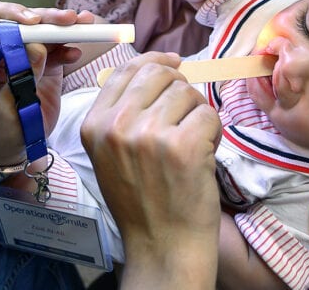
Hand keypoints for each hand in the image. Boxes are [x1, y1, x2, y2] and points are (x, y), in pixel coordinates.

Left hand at [0, 1, 88, 165]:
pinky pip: (60, 48)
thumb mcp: (6, 106)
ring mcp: (28, 53)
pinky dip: (70, 47)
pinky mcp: (47, 63)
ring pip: (45, 30)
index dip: (9, 13)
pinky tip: (76, 54)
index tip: (31, 22)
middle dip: (47, 17)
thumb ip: (21, 77)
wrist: (12, 144)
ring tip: (85, 24)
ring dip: (65, 25)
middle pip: (25, 20)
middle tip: (69, 19)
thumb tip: (37, 48)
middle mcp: (5, 46)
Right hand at [80, 53, 221, 285]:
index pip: (125, 71)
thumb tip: (156, 69)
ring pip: (187, 93)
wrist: (162, 246)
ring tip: (191, 144)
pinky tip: (203, 155)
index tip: (174, 63)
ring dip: (197, 115)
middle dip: (180, 87)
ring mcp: (148, 135)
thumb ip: (122, 113)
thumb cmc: (142, 201)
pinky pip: (208, 114)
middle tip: (187, 113)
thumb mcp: (110, 154)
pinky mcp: (182, 146)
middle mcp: (116, 126)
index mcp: (94, 125)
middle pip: (159, 74)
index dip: (154, 61)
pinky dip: (214, 133)